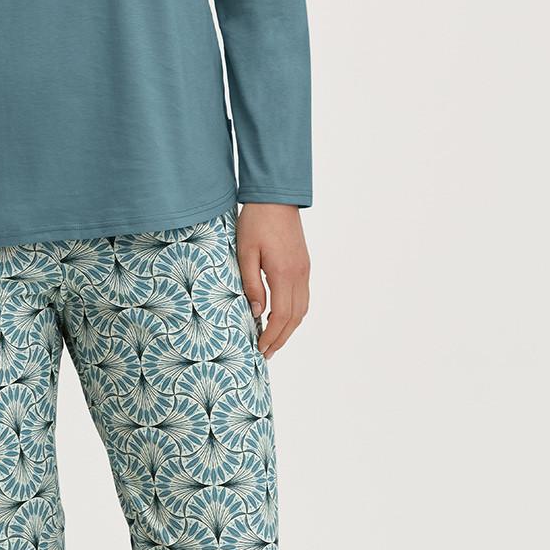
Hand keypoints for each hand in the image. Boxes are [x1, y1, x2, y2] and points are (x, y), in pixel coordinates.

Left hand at [236, 203, 309, 358]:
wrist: (276, 197)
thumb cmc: (256, 221)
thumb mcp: (244, 252)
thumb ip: (250, 283)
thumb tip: (256, 312)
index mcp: (283, 273)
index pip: (282, 315)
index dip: (272, 336)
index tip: (260, 348)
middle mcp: (299, 274)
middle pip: (295, 317)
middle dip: (281, 338)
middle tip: (266, 352)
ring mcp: (304, 269)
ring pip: (303, 308)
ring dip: (289, 327)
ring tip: (273, 339)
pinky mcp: (304, 264)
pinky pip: (303, 296)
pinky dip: (293, 313)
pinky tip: (280, 316)